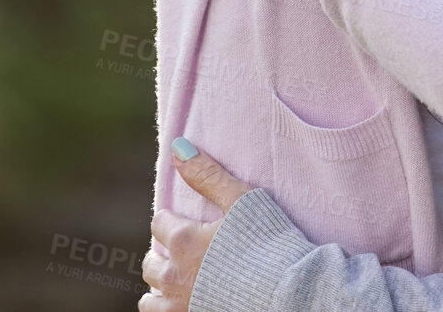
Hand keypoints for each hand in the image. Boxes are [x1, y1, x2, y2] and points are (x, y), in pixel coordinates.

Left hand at [139, 140, 253, 311]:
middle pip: (151, 262)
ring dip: (160, 286)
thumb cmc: (269, 243)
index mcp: (184, 240)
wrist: (291, 294)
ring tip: (178, 279)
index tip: (183, 221)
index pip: (160, 223)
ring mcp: (181, 306)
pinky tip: (184, 301)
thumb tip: (177, 147)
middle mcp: (175, 276)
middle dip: (162, 253)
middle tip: (180, 251)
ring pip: (151, 298)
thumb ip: (207, 174)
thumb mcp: (240, 200)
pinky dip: (167, 309)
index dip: (172, 219)